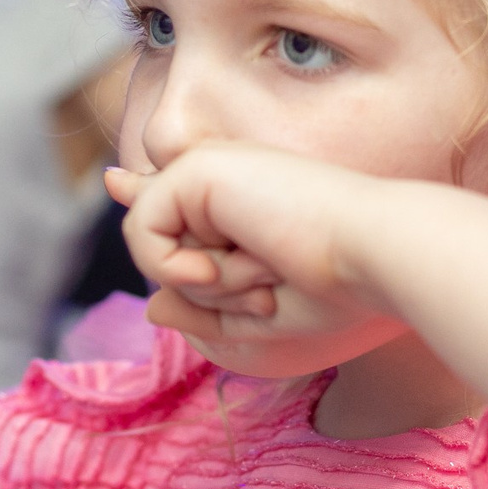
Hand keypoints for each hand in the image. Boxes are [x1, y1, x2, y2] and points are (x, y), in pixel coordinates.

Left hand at [104, 144, 406, 375]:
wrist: (371, 254)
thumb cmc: (338, 290)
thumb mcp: (260, 318)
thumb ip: (204, 310)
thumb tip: (150, 305)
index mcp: (248, 200)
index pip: (181, 199)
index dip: (143, 191)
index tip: (116, 180)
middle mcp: (227, 179)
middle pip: (169, 244)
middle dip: (208, 290)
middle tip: (269, 287)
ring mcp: (209, 170)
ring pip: (155, 243)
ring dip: (203, 284)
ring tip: (260, 275)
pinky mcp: (195, 170)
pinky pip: (143, 232)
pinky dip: (174, 266)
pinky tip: (219, 267)